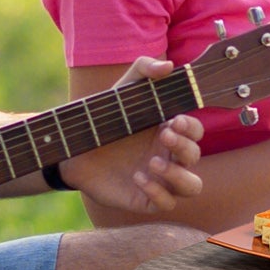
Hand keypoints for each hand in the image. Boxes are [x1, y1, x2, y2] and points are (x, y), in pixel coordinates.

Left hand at [60, 56, 204, 212]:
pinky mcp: (145, 199)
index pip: (196, 132)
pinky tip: (138, 178)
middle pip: (195, 156)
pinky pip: (167, 203)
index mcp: (169, 132)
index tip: (174, 121)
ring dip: (179, 175)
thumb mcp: (122, 90)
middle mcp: (169, 157)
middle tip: (163, 135)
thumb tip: (168, 66)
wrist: (73, 149)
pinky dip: (157, 192)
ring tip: (153, 164)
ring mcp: (160, 180)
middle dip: (184, 146)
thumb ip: (143, 70)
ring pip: (192, 186)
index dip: (192, 128)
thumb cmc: (104, 119)